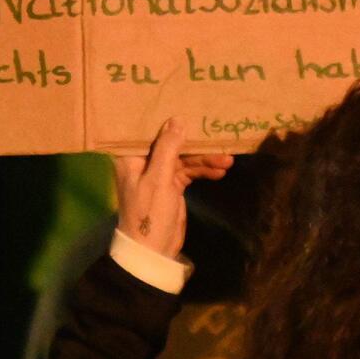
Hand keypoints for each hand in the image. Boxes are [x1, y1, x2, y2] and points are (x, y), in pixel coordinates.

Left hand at [114, 118, 231, 259]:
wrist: (153, 251)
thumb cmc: (149, 213)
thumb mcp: (159, 179)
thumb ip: (168, 148)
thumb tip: (177, 119)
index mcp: (131, 157)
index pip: (149, 131)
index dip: (168, 120)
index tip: (189, 107)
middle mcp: (143, 161)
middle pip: (172, 144)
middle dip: (196, 145)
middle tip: (219, 141)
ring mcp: (158, 174)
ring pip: (184, 159)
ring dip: (205, 160)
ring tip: (228, 161)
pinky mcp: (172, 186)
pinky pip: (189, 172)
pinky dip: (204, 172)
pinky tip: (220, 172)